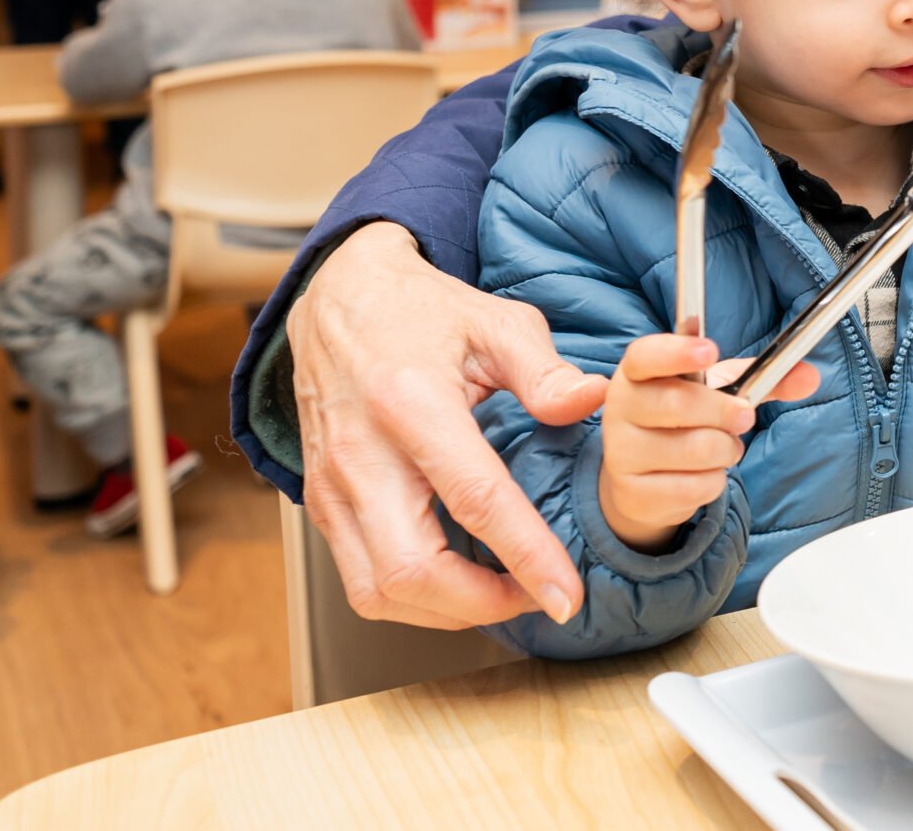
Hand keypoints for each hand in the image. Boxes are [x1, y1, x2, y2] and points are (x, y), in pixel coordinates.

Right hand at [293, 223, 607, 627]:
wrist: (337, 301)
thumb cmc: (422, 312)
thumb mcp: (496, 321)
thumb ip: (545, 370)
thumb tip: (591, 402)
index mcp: (411, 403)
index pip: (474, 499)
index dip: (526, 555)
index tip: (566, 594)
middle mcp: (362, 454)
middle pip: (411, 570)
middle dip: (482, 605)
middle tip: (538, 596)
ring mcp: (332, 485)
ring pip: (377, 591)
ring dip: (447, 610)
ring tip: (505, 592)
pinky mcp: (322, 504)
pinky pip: (360, 578)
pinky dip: (413, 598)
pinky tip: (459, 580)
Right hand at [596, 334, 818, 553]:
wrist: (644, 479)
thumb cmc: (686, 420)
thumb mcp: (721, 390)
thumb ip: (766, 380)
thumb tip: (810, 375)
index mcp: (639, 372)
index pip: (646, 355)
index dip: (676, 352)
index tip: (710, 351)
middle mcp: (622, 408)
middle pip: (677, 404)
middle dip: (724, 412)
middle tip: (744, 417)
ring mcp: (623, 452)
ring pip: (694, 449)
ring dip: (725, 450)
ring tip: (721, 447)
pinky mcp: (632, 492)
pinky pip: (693, 487)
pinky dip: (713, 482)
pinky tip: (703, 475)